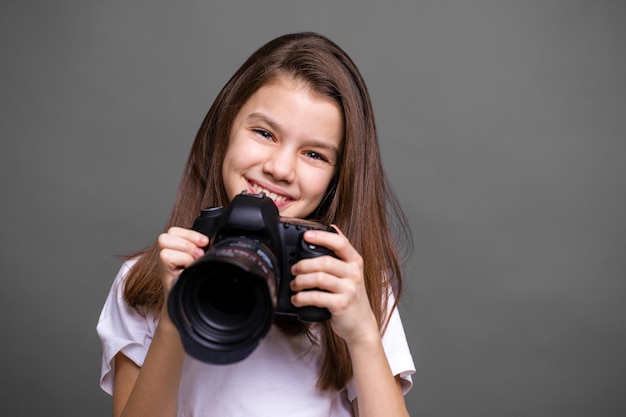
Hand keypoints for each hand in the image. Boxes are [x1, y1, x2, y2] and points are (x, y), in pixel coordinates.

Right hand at [157, 227, 208, 296]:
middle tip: (199, 253)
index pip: (176, 230)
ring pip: (165, 240)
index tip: (205, 242)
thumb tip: (209, 241)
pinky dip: (182, 259)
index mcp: (177, 247)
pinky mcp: (162, 270)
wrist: (189, 301)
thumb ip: (201, 248)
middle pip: (170, 232)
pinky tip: (187, 268)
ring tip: (192, 261)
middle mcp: (168, 251)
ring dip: (184, 249)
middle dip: (188, 240)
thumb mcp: (200, 260)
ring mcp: (163, 261)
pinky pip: (167, 255)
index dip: (191, 234)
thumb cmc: (195, 279)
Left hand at [289, 226, 378, 344]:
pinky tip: (297, 299)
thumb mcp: (351, 272)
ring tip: (294, 285)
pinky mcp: (341, 305)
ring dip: (300, 281)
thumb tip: (333, 227)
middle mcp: (354, 274)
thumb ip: (341, 252)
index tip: (306, 236)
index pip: (340, 243)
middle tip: (294, 269)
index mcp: (355, 261)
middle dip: (304, 264)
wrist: (361, 324)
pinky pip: (317, 297)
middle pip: (324, 261)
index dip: (322, 237)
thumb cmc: (352, 297)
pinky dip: (302, 297)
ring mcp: (349, 290)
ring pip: (319, 278)